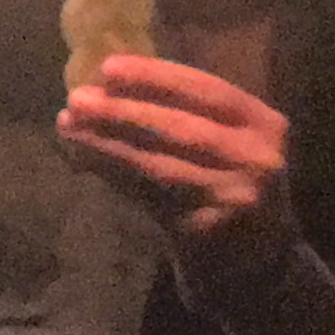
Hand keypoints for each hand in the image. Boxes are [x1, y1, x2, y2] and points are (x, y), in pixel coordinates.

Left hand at [56, 55, 299, 292]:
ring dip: (108, 142)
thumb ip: (188, 114)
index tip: (108, 67)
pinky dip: (114, 173)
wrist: (262, 267)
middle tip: (77, 98)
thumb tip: (110, 84)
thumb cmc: (233, 189)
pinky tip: (85, 158)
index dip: (156, 76)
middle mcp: (257, 158)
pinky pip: (149, 194)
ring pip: (158, 163)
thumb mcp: (231, 144)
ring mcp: (235, 196)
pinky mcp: (208, 229)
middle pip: (180, 127)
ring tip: (70, 125)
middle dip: (123, 111)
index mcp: (265, 124)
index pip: (207, 90)